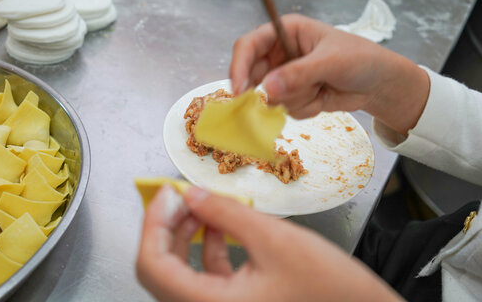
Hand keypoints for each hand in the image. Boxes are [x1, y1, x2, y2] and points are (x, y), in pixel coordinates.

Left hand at [136, 186, 402, 301]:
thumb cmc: (329, 287)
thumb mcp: (274, 239)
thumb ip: (227, 214)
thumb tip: (191, 194)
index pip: (154, 267)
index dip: (153, 225)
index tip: (166, 194)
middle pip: (162, 272)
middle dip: (167, 229)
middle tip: (179, 196)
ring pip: (181, 275)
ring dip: (186, 237)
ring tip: (201, 205)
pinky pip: (205, 279)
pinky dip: (206, 249)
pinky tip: (219, 225)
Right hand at [229, 14, 428, 134]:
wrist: (379, 83)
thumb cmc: (360, 59)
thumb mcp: (330, 62)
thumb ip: (299, 74)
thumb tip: (267, 89)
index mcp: (285, 31)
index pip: (249, 45)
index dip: (239, 66)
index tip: (238, 90)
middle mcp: (280, 53)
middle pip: (253, 75)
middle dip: (268, 91)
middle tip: (278, 101)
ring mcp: (285, 76)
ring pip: (270, 97)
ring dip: (295, 99)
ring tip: (320, 88)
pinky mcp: (293, 95)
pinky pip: (285, 109)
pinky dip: (304, 108)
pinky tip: (323, 97)